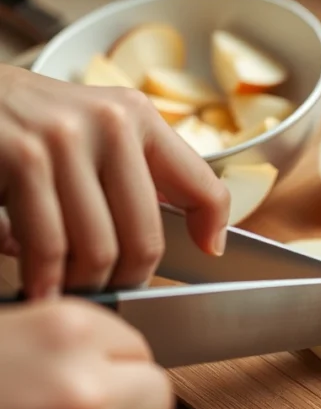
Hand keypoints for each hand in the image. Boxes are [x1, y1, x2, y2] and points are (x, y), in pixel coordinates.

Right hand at [0, 65, 229, 297]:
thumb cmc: (22, 123)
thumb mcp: (91, 130)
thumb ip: (135, 172)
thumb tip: (198, 235)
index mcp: (138, 116)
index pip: (201, 185)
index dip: (210, 229)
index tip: (207, 254)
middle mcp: (110, 122)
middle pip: (144, 236)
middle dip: (128, 279)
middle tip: (111, 291)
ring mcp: (64, 138)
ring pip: (98, 248)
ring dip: (84, 284)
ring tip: (72, 292)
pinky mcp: (22, 158)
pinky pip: (49, 244)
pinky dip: (46, 279)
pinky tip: (42, 288)